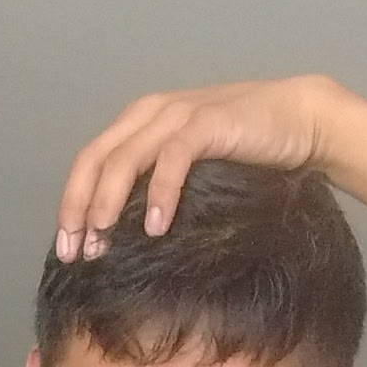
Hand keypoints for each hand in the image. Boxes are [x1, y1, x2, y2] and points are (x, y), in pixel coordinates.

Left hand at [55, 75, 336, 260]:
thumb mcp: (190, 171)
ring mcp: (179, 113)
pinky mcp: (209, 122)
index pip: (89, 162)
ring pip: (126, 157)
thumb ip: (156, 188)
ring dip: (108, 202)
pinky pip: (173, 157)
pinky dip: (159, 192)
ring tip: (103, 241)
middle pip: (96, 160)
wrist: (299, 119)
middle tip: (75, 253)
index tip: (67, 251)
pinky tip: (154, 226)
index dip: (71, 205)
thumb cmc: (245, 151)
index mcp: (139, 123)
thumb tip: (124, 237)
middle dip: (79, 208)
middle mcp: (150, 113)